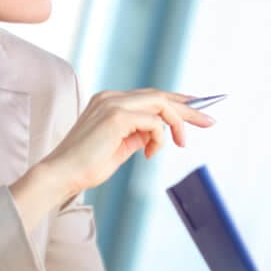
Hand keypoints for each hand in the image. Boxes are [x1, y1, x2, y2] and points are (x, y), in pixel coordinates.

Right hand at [28, 89, 213, 203]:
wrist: (61, 175)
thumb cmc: (86, 166)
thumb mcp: (120, 148)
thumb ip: (138, 135)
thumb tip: (158, 134)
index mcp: (110, 101)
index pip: (151, 96)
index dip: (176, 101)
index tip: (198, 109)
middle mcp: (112, 97)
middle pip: (160, 95)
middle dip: (189, 108)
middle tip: (209, 120)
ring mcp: (113, 104)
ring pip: (161, 103)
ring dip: (178, 122)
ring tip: (183, 142)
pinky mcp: (116, 117)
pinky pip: (154, 122)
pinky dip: (159, 137)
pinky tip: (151, 153)